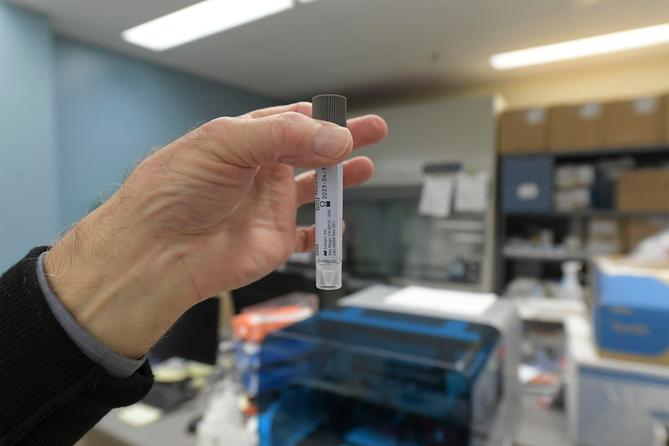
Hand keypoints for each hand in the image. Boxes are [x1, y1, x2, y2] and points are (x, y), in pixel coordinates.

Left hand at [44, 102, 386, 356]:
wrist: (157, 252)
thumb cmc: (174, 191)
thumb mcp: (226, 143)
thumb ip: (284, 136)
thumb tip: (336, 137)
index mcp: (244, 142)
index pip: (291, 122)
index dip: (320, 118)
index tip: (346, 116)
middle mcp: (259, 173)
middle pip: (311, 152)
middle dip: (343, 141)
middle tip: (374, 131)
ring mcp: (268, 207)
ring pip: (316, 190)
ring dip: (342, 179)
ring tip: (366, 167)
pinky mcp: (274, 241)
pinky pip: (308, 236)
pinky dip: (325, 231)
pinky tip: (340, 222)